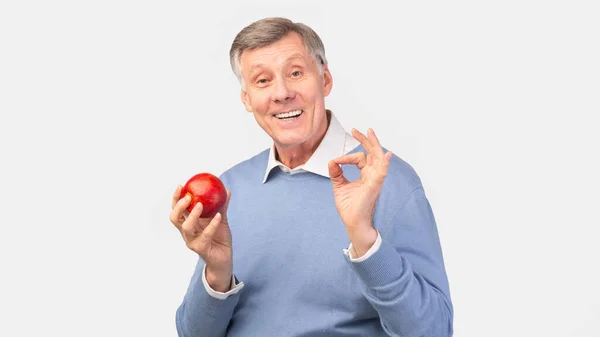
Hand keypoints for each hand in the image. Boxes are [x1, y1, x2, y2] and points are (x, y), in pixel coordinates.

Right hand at [169, 185, 232, 291]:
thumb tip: (226, 190)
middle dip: (178, 206)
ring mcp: (192, 241)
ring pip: (186, 227)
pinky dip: (212, 225)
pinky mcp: (201, 249)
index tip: (181, 185)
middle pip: (175, 218)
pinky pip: (205, 235)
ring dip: (192, 215)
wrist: (224, 258)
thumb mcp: (221, 219)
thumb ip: (222, 206)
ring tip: (200, 204)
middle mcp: (187, 232)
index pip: (177, 210)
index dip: (176, 198)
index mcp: (189, 223)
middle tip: (188, 196)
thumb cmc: (219, 238)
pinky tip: (219, 216)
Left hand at [328, 128, 391, 254]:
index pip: (360, 158)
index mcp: (366, 175)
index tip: (336, 161)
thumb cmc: (350, 208)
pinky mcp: (374, 186)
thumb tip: (332, 161)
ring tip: (370, 132)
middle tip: (357, 130)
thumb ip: (336, 174)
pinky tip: (387, 155)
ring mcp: (375, 180)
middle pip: (373, 153)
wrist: (353, 223)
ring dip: (375, 145)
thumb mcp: (339, 187)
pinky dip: (384, 163)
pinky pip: (381, 173)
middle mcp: (372, 176)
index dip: (347, 156)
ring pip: (378, 158)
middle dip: (366, 140)